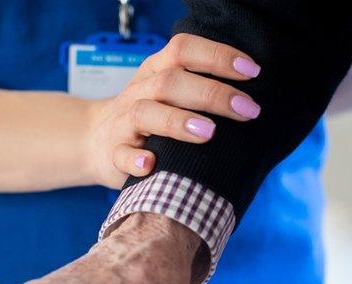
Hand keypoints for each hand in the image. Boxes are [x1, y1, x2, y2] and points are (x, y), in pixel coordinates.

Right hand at [84, 33, 262, 188]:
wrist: (95, 140)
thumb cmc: (150, 117)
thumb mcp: (170, 94)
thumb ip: (202, 88)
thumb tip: (256, 99)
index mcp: (157, 72)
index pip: (184, 51)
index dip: (217, 56)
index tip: (253, 72)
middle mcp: (140, 92)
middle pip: (171, 82)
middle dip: (212, 94)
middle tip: (247, 110)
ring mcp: (124, 123)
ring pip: (145, 113)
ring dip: (177, 122)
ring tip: (208, 133)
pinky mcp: (113, 154)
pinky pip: (121, 154)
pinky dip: (135, 159)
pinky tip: (151, 164)